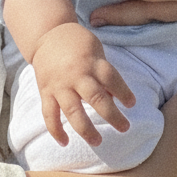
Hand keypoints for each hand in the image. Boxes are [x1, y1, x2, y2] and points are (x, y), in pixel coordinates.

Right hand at [31, 22, 134, 146]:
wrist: (47, 34)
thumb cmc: (77, 44)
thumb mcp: (95, 51)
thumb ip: (104, 74)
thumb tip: (114, 99)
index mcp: (91, 62)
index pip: (112, 78)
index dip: (124, 92)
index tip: (131, 104)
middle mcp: (76, 75)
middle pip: (96, 98)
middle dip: (112, 115)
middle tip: (124, 128)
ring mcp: (59, 85)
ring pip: (73, 111)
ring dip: (86, 129)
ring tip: (97, 141)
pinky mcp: (45, 92)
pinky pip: (49, 114)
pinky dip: (55, 130)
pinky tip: (65, 142)